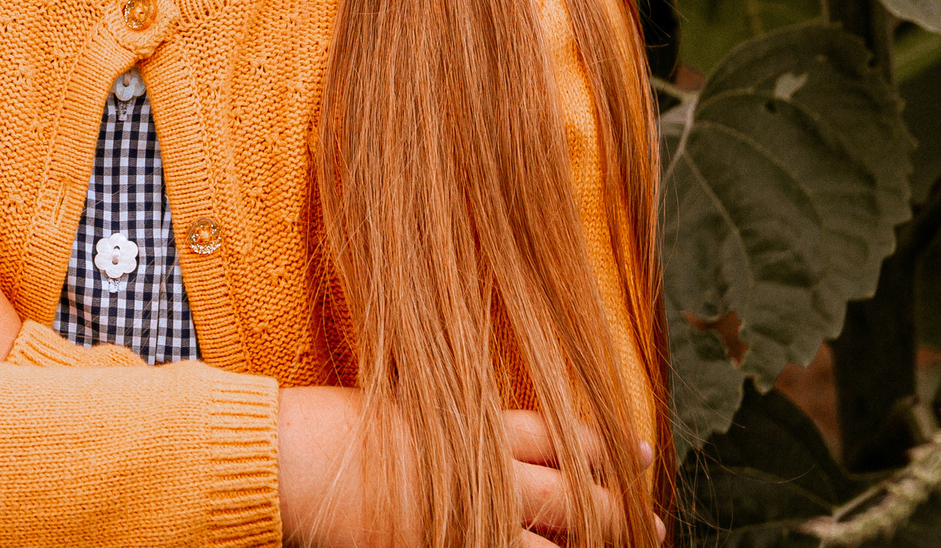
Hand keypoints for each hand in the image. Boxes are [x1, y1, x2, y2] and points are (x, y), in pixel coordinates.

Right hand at [279, 389, 660, 546]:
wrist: (286, 459)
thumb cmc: (330, 426)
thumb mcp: (400, 407)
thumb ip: (453, 428)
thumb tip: (498, 440)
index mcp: (471, 427)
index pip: (559, 435)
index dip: (603, 449)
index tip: (641, 454)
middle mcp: (482, 474)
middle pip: (572, 495)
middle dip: (619, 510)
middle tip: (654, 522)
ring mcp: (468, 521)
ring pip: (556, 545)